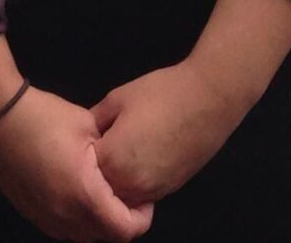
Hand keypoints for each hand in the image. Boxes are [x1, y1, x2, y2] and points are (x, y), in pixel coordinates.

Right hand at [0, 88, 152, 240]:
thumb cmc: (44, 117)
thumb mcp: (89, 126)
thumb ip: (111, 152)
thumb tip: (123, 164)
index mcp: (84, 195)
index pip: (125, 230)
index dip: (142, 218)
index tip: (145, 198)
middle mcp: (64, 216)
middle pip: (105, 237)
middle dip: (121, 220)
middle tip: (126, 195)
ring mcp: (44, 217)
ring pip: (82, 236)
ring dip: (97, 222)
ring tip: (101, 194)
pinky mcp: (30, 213)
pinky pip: (62, 228)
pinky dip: (76, 218)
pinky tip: (75, 192)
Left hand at [91, 60, 246, 204]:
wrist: (209, 99)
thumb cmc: (162, 93)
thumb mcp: (117, 98)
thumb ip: (95, 120)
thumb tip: (86, 133)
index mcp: (112, 159)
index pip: (82, 169)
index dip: (81, 153)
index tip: (84, 139)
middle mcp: (131, 183)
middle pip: (101, 190)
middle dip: (96, 172)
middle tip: (100, 147)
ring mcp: (153, 190)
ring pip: (122, 197)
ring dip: (116, 181)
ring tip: (121, 152)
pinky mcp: (170, 189)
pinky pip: (143, 195)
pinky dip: (136, 184)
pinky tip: (139, 159)